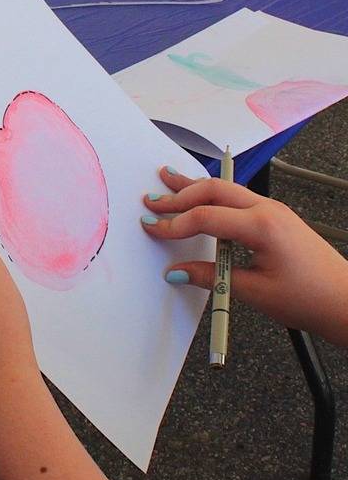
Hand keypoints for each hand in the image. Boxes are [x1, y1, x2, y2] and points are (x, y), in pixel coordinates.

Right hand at [142, 168, 347, 346]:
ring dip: (195, 187)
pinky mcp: (276, 218)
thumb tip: (178, 271)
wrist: (347, 302)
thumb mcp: (255, 292)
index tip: (153, 228)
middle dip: (179, 195)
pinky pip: (238, 198)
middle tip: (152, 200)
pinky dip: (213, 195)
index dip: (175, 224)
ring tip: (169, 177)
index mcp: (263, 226)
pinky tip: (201, 194)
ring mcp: (274, 210)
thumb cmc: (311, 298)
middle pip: (214, 190)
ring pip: (226, 188)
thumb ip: (211, 277)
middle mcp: (268, 210)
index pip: (206, 217)